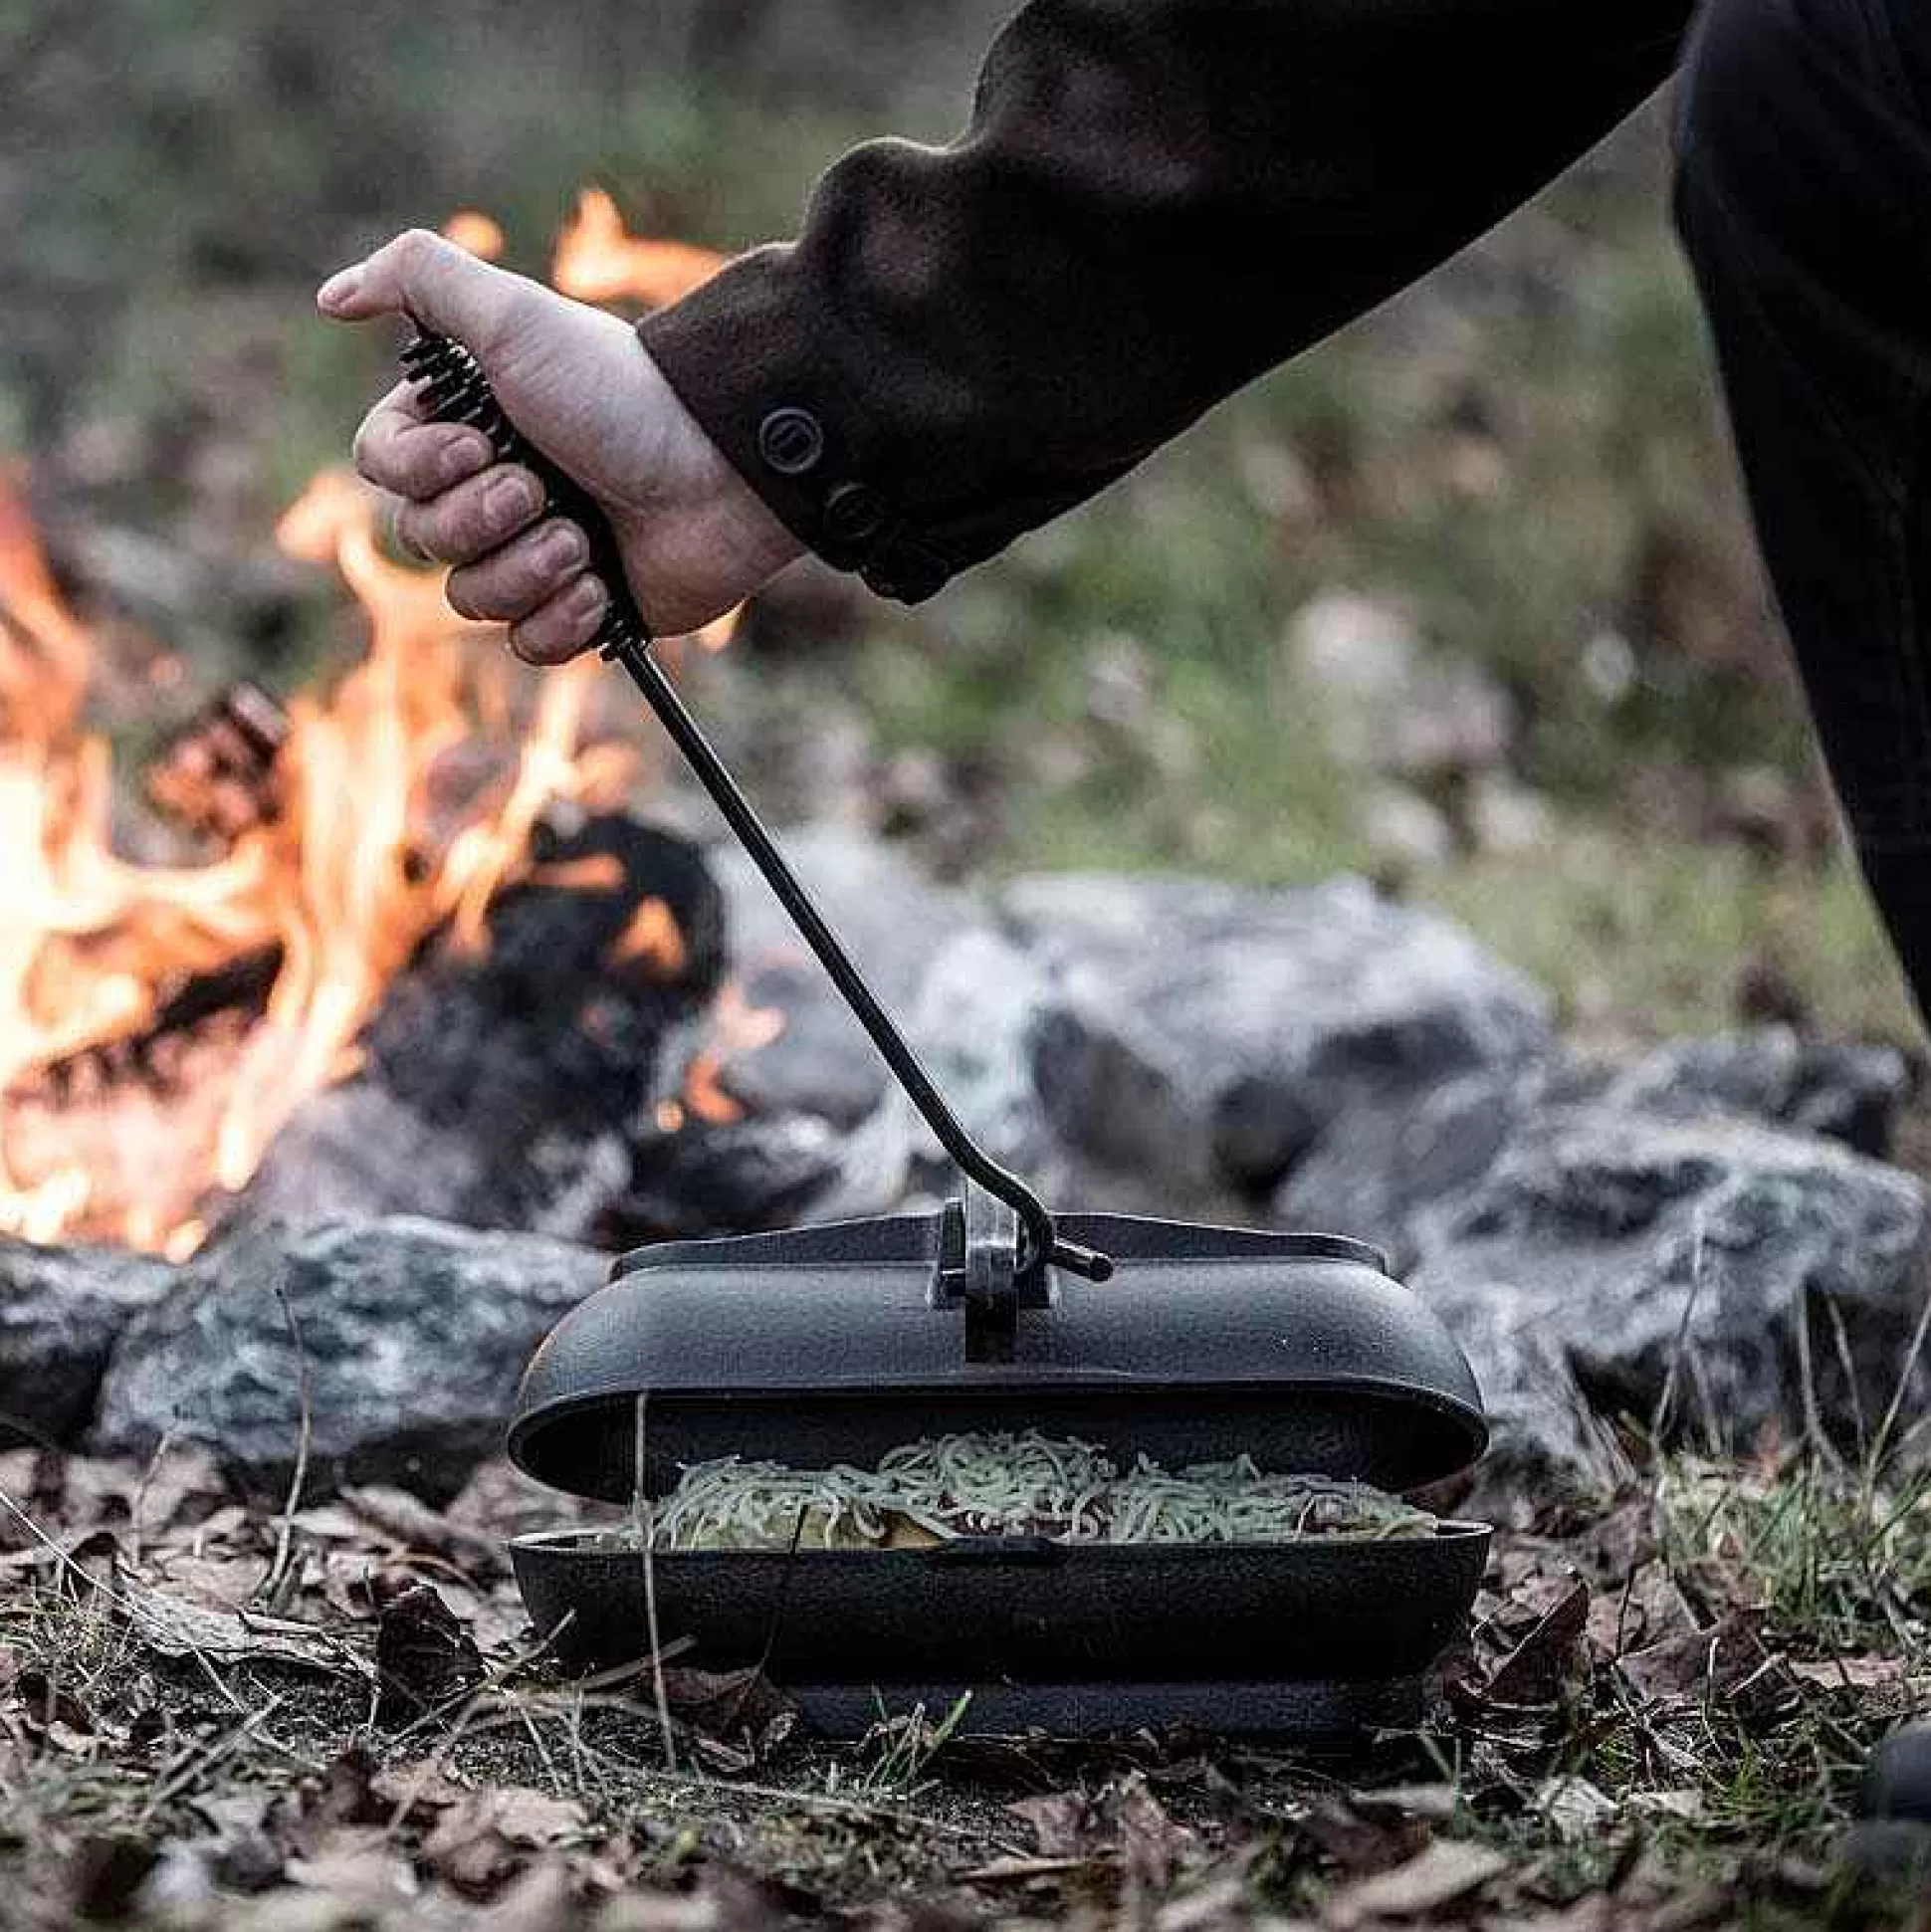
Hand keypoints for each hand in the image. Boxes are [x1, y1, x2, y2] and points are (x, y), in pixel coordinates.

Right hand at [317, 229, 802, 661]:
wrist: (719, 470)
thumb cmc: (619, 392)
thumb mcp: (515, 316)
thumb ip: (419, 279)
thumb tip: (331, 297)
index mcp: (468, 425)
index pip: (384, 467)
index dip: (420, 468)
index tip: (482, 443)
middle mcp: (494, 488)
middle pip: (419, 537)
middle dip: (478, 520)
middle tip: (542, 490)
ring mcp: (538, 553)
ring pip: (469, 598)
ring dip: (524, 569)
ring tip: (583, 539)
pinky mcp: (581, 609)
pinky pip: (526, 643)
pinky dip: (558, 620)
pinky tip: (601, 587)